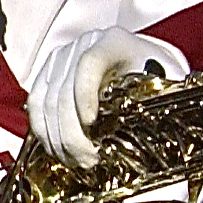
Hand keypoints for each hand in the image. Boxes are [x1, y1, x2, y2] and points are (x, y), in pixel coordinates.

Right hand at [30, 28, 183, 166]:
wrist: (142, 62)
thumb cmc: (157, 76)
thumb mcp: (167, 84)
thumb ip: (165, 101)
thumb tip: (165, 134)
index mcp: (114, 41)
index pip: (89, 63)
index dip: (84, 94)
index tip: (91, 124)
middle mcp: (82, 44)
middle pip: (63, 89)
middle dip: (72, 132)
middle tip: (88, 160)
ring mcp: (60, 58)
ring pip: (45, 100)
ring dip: (56, 137)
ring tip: (75, 161)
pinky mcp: (47, 74)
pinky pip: (35, 104)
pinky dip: (43, 131)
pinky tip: (58, 150)